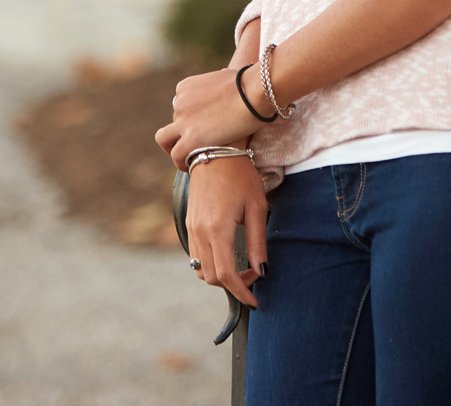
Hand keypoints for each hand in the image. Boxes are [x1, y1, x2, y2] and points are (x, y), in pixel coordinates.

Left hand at [155, 65, 268, 171]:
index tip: (205, 123)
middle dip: (186, 130)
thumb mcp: (225, 76)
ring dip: (174, 147)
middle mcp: (180, 103)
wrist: (253, 92)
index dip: (193, 115)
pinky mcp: (191, 140)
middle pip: (176, 121)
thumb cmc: (248, 83)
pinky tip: (194, 166)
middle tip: (201, 140)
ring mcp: (183, 121)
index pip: (181, 105)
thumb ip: (218, 85)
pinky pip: (177, 155)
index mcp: (186, 86)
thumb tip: (226, 83)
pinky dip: (182, 162)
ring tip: (188, 157)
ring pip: (165, 139)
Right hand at [185, 155, 268, 309]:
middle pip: (211, 277)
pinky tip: (227, 254)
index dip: (241, 292)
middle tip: (254, 275)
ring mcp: (191, 228)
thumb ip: (257, 242)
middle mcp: (200, 232)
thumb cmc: (240, 176)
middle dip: (233, 285)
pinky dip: (210, 263)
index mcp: (218, 229)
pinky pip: (195, 255)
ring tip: (241, 267)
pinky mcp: (189, 223)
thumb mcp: (256, 207)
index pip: (226, 275)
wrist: (214, 150)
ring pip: (200, 269)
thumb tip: (261, 271)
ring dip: (220, 276)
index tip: (255, 299)